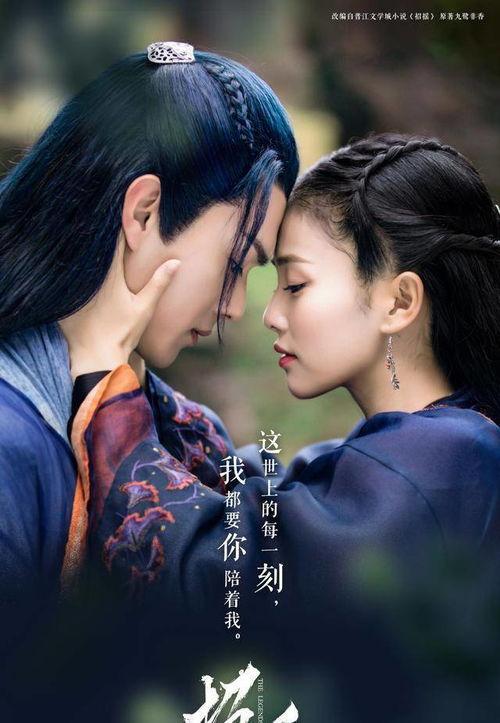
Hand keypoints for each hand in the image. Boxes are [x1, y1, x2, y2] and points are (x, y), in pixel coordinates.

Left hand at [59, 233, 179, 379]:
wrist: (95, 357)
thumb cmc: (122, 333)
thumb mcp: (144, 308)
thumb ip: (158, 283)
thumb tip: (175, 262)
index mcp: (110, 275)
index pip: (113, 243)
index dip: (118, 228)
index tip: (123, 216)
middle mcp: (90, 277)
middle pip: (93, 247)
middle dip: (99, 235)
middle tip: (103, 220)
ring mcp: (74, 287)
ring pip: (77, 260)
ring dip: (83, 250)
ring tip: (86, 236)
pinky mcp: (62, 297)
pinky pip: (63, 277)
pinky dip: (67, 270)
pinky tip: (69, 266)